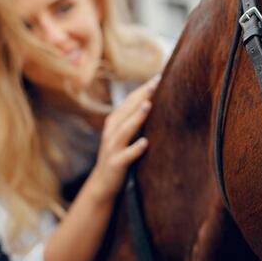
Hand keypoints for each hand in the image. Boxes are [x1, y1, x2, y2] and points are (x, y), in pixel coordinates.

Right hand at [89, 75, 159, 201]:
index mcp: (115, 123)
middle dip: (141, 96)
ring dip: (136, 117)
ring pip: (124, 130)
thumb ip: (137, 120)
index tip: (159, 76)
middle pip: (126, 110)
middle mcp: (111, 132)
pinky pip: (125, 156)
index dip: (143, 89)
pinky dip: (134, 149)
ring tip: (148, 105)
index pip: (130, 101)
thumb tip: (156, 101)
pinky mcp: (116, 165)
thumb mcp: (126, 135)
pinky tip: (145, 143)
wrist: (102, 185)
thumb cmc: (120, 155)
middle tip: (156, 82)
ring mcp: (112, 148)